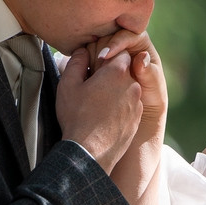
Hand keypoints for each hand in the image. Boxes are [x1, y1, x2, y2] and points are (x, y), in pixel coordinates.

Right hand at [88, 29, 166, 148]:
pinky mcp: (136, 120)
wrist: (90, 153)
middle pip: (124, 71)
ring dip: (115, 91)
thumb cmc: (77, 117)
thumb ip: (76, 62)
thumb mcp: (68, 85)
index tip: (94, 66)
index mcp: (117, 71)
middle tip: (93, 85)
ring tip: (96, 103)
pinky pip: (129, 106)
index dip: (106, 57)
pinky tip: (103, 116)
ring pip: (127, 89)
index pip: (119, 52)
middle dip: (111, 74)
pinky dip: (119, 107)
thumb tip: (82, 51)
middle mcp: (133, 85)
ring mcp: (137, 104)